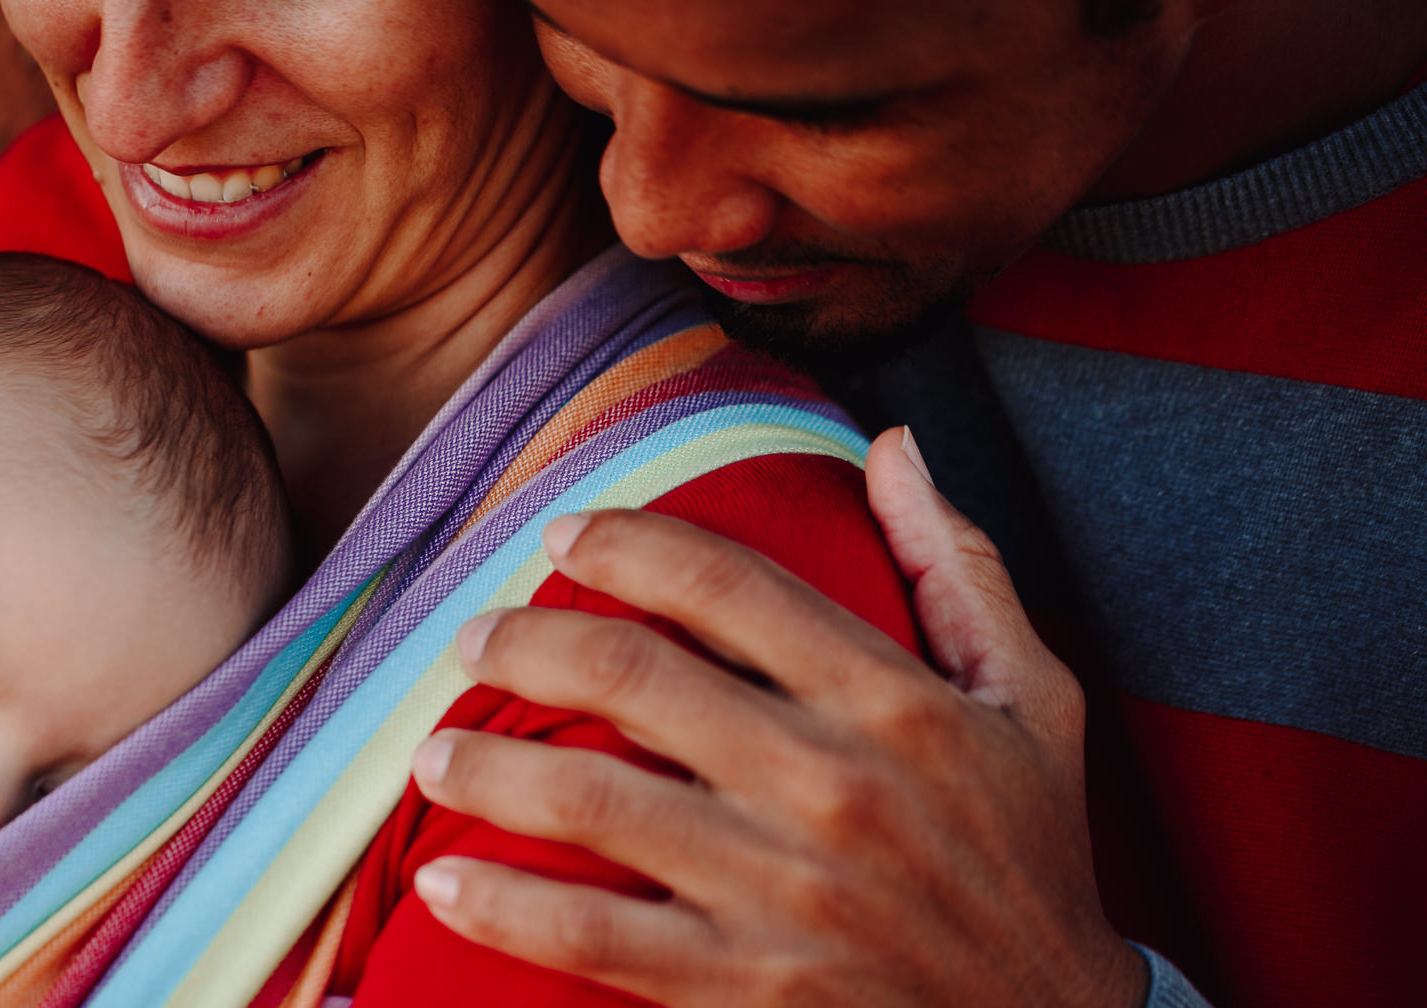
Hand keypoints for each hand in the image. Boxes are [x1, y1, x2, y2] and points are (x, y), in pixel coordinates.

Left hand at [409, 428, 1146, 1006]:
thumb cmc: (1034, 858)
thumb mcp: (1035, 702)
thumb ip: (959, 568)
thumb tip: (892, 448)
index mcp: (893, 701)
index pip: (725, 582)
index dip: (624, 541)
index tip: (562, 532)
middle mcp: (830, 785)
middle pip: (630, 672)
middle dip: (526, 637)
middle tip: (475, 635)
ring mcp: (780, 893)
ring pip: (590, 799)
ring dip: (488, 762)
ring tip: (432, 746)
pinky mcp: (745, 988)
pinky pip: (591, 936)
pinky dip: (502, 906)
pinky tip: (445, 877)